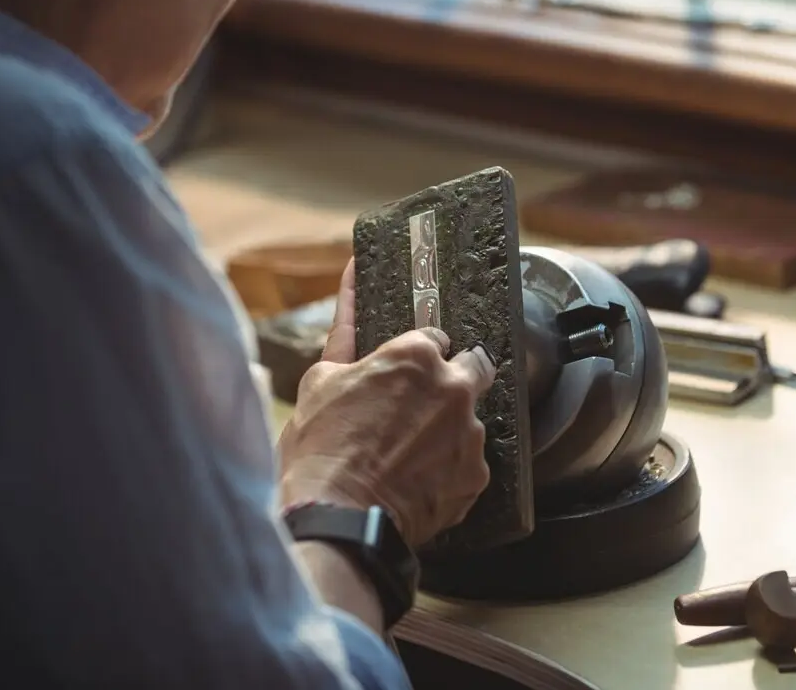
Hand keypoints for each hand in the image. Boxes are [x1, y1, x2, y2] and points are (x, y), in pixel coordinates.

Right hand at [279, 259, 495, 546]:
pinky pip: (468, 464)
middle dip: (456, 379)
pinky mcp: (475, 475)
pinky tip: (418, 482)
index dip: (418, 357)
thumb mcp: (320, 380)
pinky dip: (448, 471)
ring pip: (469, 421)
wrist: (336, 517)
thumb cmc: (321, 449)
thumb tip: (353, 278)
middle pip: (474, 367)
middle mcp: (453, 387)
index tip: (405, 375)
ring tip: (409, 457)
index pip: (435, 338)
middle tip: (423, 407)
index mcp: (416, 356)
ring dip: (448, 431)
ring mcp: (468, 433)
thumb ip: (346, 334)